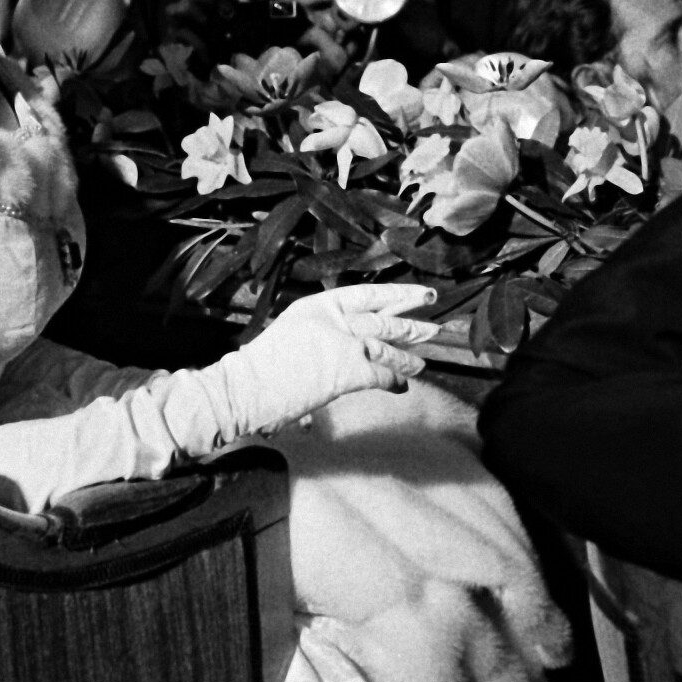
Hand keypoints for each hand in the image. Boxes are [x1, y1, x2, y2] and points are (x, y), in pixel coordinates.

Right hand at [217, 284, 437, 432]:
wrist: (246, 387)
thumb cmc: (261, 367)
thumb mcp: (292, 332)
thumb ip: (322, 331)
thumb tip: (348, 340)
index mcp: (319, 304)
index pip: (366, 294)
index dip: (396, 294)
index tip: (419, 294)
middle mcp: (334, 318)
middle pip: (383, 318)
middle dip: (412, 322)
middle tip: (435, 325)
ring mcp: (343, 342)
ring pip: (387, 345)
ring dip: (409, 355)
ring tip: (423, 360)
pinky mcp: (348, 369)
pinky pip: (382, 373)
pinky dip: (395, 380)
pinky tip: (402, 385)